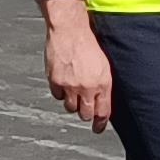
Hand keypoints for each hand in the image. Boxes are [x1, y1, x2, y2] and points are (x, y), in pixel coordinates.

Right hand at [41, 1, 111, 131]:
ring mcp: (70, 85)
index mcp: (102, 83)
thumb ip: (103, 84)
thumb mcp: (104, 65)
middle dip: (85, 113)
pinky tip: (63, 82)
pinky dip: (60, 92)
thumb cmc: (88, 43)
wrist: (69, 30)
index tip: (98, 128)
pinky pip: (57, 96)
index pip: (103, 111)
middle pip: (85, 113)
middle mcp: (87, 87)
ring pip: (70, 107)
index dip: (100, 123)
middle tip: (84, 107)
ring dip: (72, 102)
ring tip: (73, 91)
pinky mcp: (55, 81)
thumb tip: (102, 100)